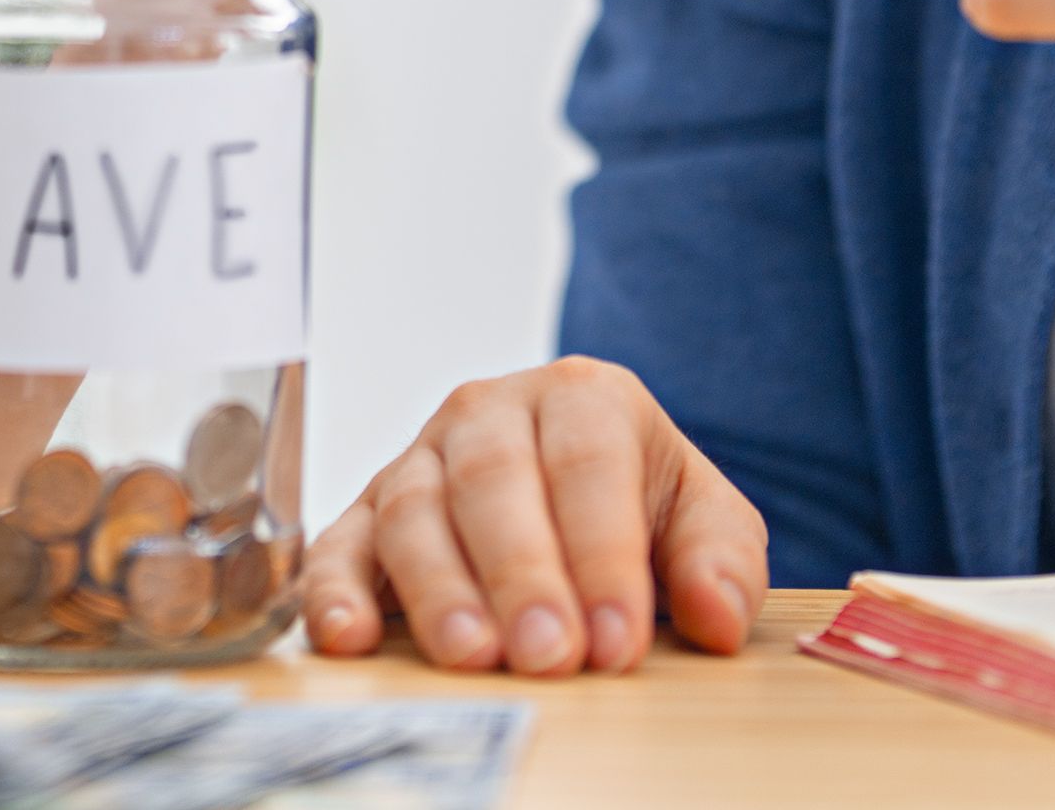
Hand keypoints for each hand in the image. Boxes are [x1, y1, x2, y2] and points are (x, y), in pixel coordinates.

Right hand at [293, 359, 766, 674]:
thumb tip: (717, 616)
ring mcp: (420, 456)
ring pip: (414, 509)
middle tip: (548, 655)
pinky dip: (333, 589)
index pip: (588, 463)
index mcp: (582, 396)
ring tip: (472, 657)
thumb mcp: (703, 517)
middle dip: (522, 574)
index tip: (618, 641)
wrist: (578, 483)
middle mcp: (490, 411)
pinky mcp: (367, 510)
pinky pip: (339, 541)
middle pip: (493, 481)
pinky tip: (347, 638)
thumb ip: (721, 560)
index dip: (602, 553)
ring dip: (439, 588)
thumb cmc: (639, 503)